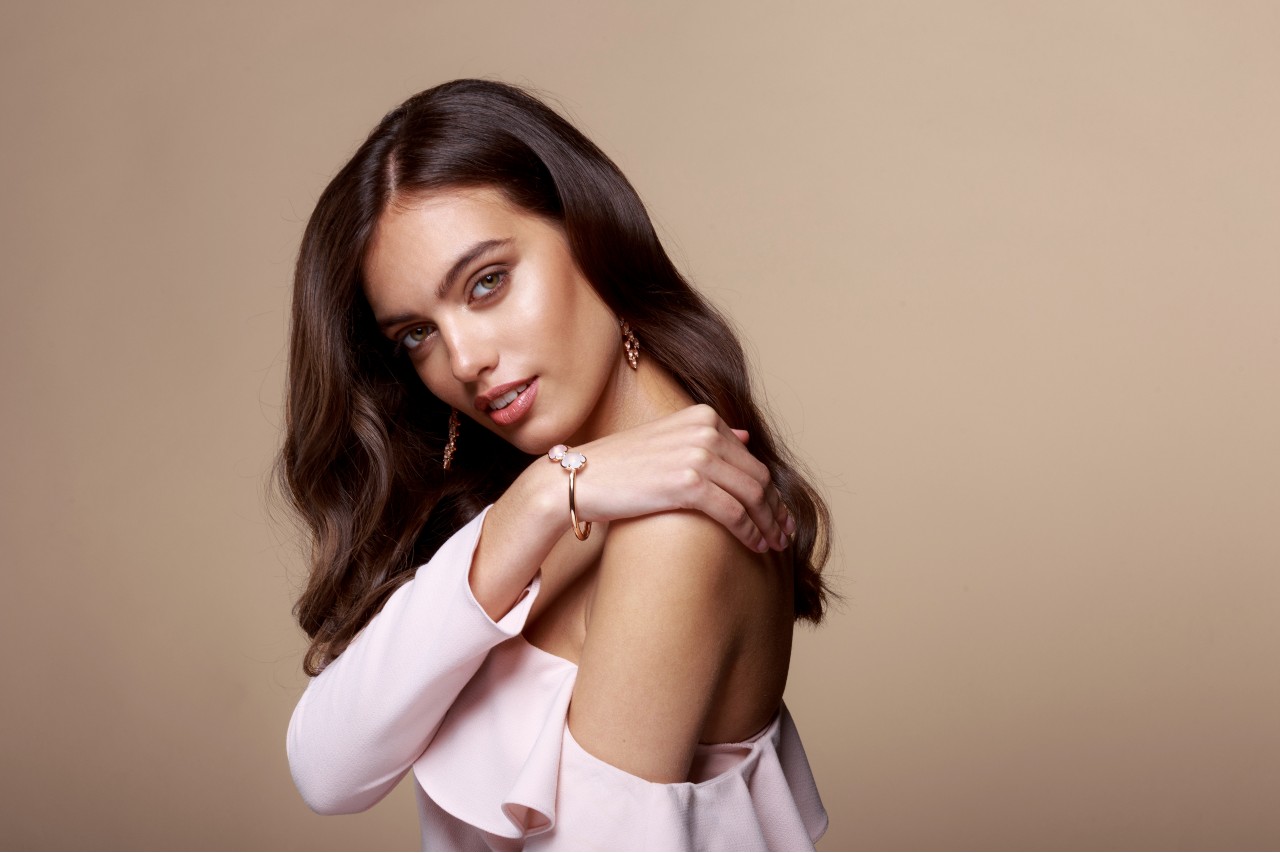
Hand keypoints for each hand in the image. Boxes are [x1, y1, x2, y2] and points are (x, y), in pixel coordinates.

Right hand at [568, 405, 793, 552]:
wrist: (580, 479)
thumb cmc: (621, 466)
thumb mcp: (668, 440)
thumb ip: (707, 436)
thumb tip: (745, 434)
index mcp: (703, 417)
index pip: (749, 457)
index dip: (769, 489)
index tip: (778, 512)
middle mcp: (705, 430)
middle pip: (757, 476)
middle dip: (775, 509)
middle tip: (784, 534)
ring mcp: (697, 454)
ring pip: (752, 495)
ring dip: (768, 524)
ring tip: (774, 545)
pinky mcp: (688, 483)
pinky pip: (734, 512)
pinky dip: (750, 531)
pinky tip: (755, 546)